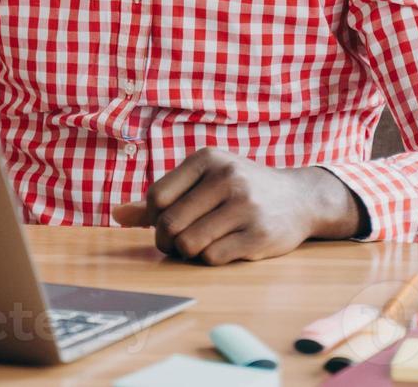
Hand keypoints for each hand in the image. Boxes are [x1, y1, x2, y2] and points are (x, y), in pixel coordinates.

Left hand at [110, 148, 366, 264]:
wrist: (299, 198)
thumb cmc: (240, 189)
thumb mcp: (204, 180)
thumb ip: (162, 198)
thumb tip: (117, 216)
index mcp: (207, 158)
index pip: (156, 198)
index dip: (154, 220)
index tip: (168, 224)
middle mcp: (226, 177)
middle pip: (170, 224)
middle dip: (168, 241)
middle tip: (181, 243)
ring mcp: (245, 206)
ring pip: (189, 244)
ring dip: (190, 252)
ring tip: (203, 244)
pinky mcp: (259, 235)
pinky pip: (213, 258)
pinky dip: (211, 259)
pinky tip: (226, 247)